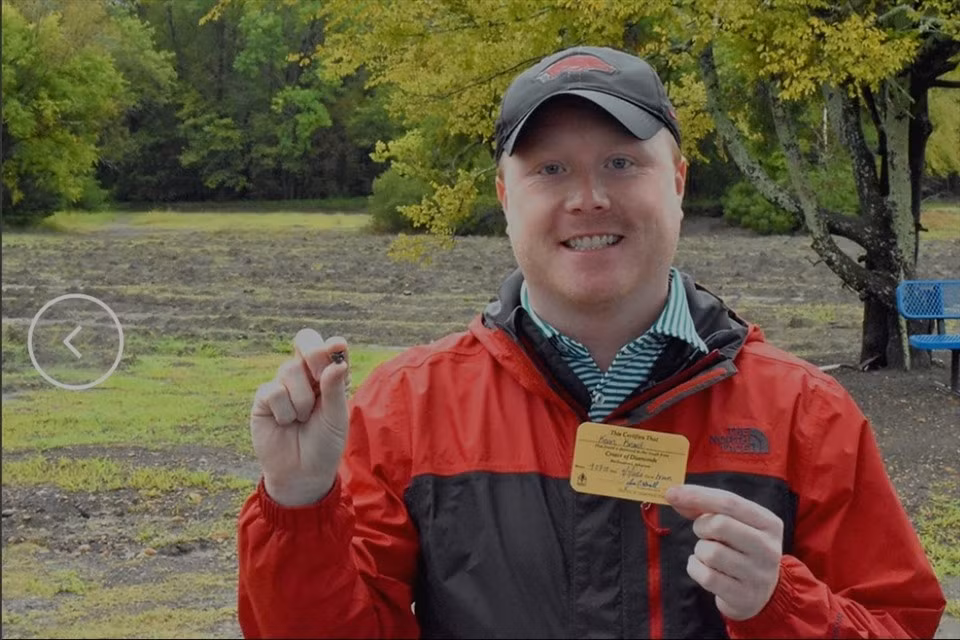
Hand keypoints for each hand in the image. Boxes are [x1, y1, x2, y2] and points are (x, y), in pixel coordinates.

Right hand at [250, 328, 350, 505]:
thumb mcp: (336, 418)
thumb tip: (337, 362)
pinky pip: (273, 391)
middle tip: (319, 380)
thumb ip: (335, 389)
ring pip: (290, 370)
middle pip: (305, 343)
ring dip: (302, 400)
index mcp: (328, 375)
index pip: (329, 347)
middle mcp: (306, 375)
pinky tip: (285, 423)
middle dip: (314, 356)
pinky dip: (284, 411)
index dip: (331, 344)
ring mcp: (283, 384)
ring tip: (302, 419)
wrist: (302, 473)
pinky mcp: (264, 398)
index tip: (337, 346)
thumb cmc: (324, 444)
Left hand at [665, 485, 782, 620]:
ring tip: (710, 554)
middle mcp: (768, 548)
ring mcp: (758, 575)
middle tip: (704, 533)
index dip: (697, 495)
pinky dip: (695, 568)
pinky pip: (706, 576)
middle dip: (701, 526)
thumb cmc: (740, 549)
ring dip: (700, 550)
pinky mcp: (743, 596)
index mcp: (769, 523)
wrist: (760, 594)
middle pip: (720, 524)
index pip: (730, 502)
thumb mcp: (734, 524)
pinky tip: (704, 568)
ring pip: (711, 552)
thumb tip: (674, 495)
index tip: (671, 493)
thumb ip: (705, 507)